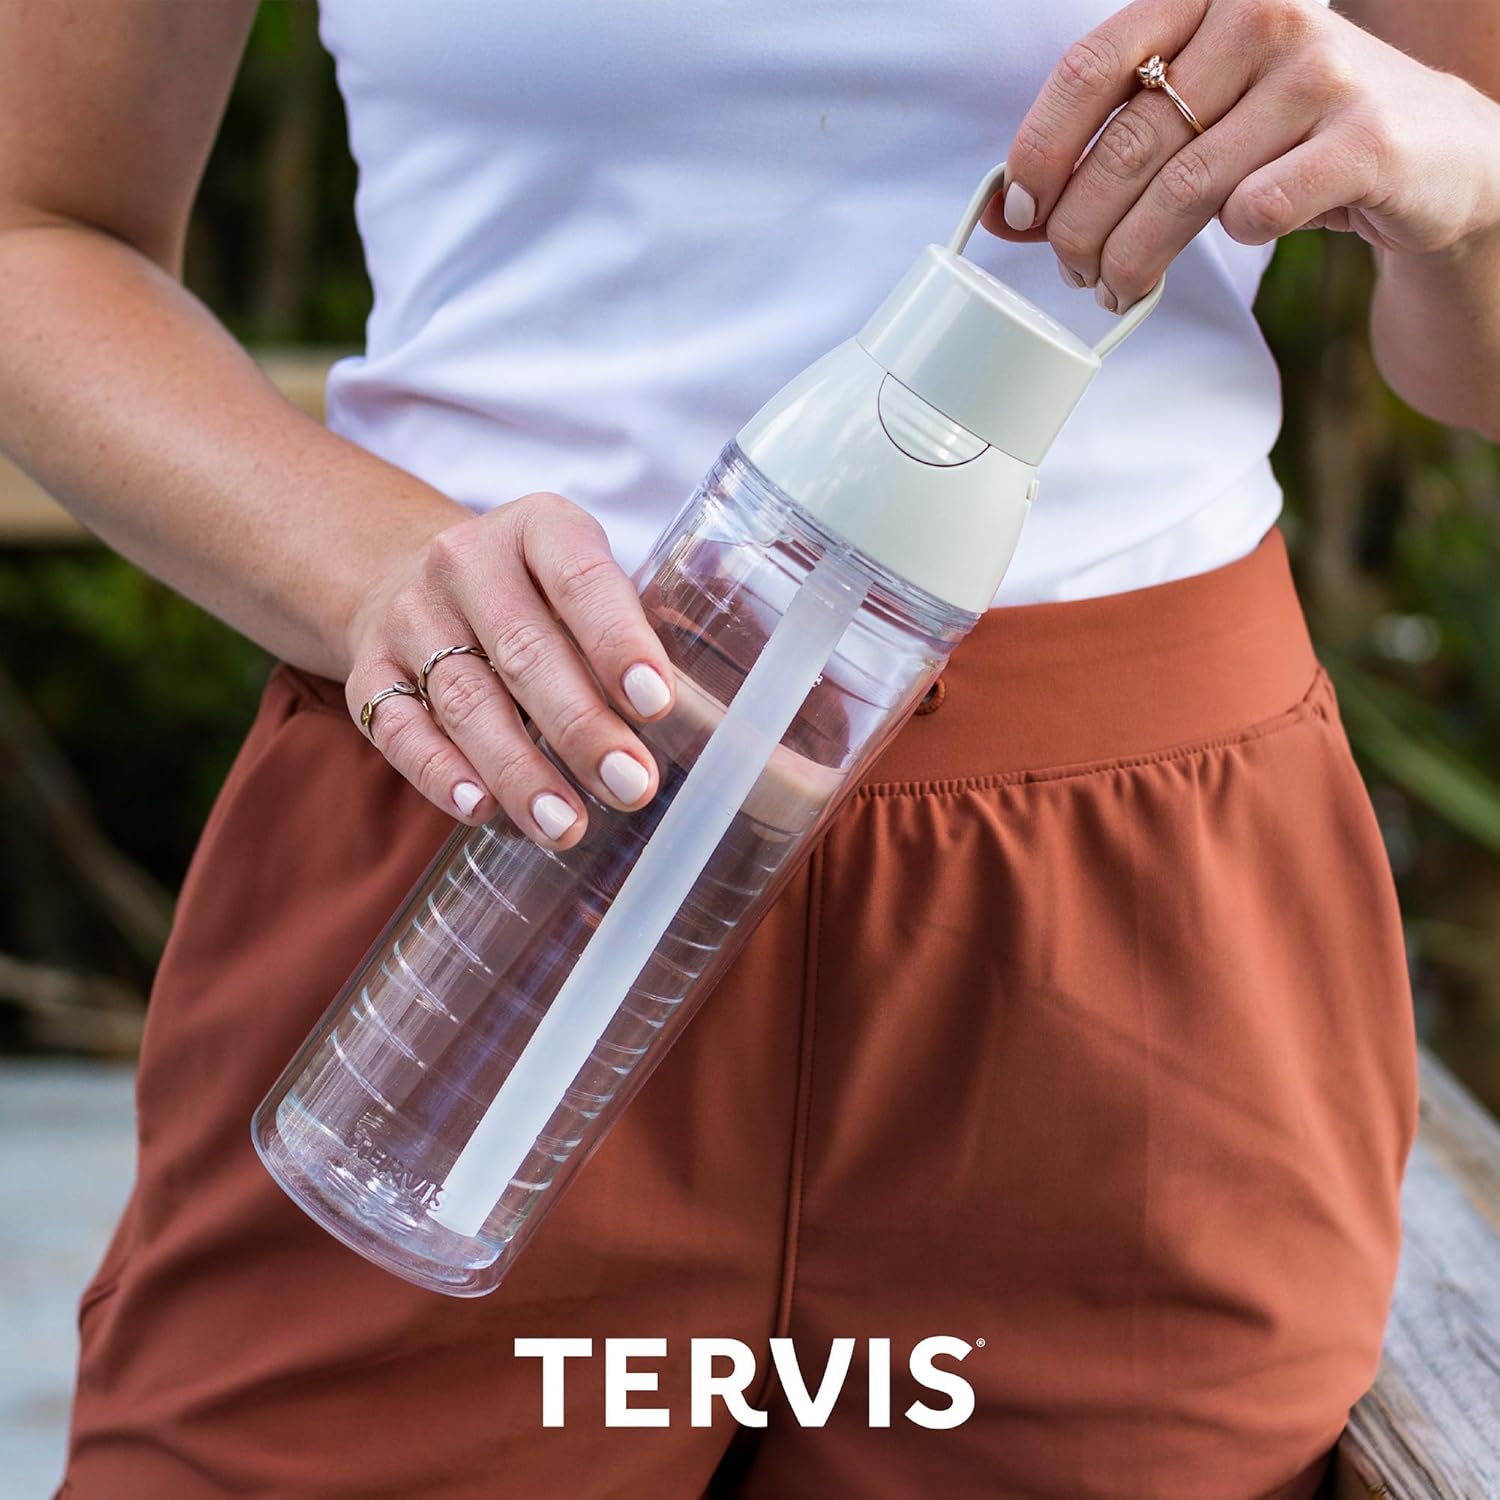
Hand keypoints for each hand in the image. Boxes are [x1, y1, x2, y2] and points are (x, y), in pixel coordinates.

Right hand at [345, 492, 675, 847]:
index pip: (581, 579)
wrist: (409, 578)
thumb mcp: (590, 592)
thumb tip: (764, 763)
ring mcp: (410, 615)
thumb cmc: (539, 602)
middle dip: (581, 727)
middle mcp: (467, 562)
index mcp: (540, 528)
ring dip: (520, 769)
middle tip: (632, 787)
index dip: (618, 642)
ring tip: (567, 826)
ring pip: (466, 699)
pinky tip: (481, 809)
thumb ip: (647, 653)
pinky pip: (399, 727)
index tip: (656, 704)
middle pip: (525, 651)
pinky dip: (439, 773)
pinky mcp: (368, 669)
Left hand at [983, 0, 1499, 311]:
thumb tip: (1003, 212)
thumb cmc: (1294, 134)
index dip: (1040, 151)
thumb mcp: (1197, 120)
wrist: (1436, 154)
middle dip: (1082, 229)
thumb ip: (1105, 152)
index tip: (1020, 214)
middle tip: (1076, 272)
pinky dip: (1232, 238)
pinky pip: (1256, 210)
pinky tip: (1236, 237)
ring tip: (1119, 287)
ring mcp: (1319, 70)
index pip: (1093, 66)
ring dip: (1135, 257)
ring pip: (1182, 189)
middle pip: (1129, 144)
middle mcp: (1263, 12)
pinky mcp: (1365, 138)